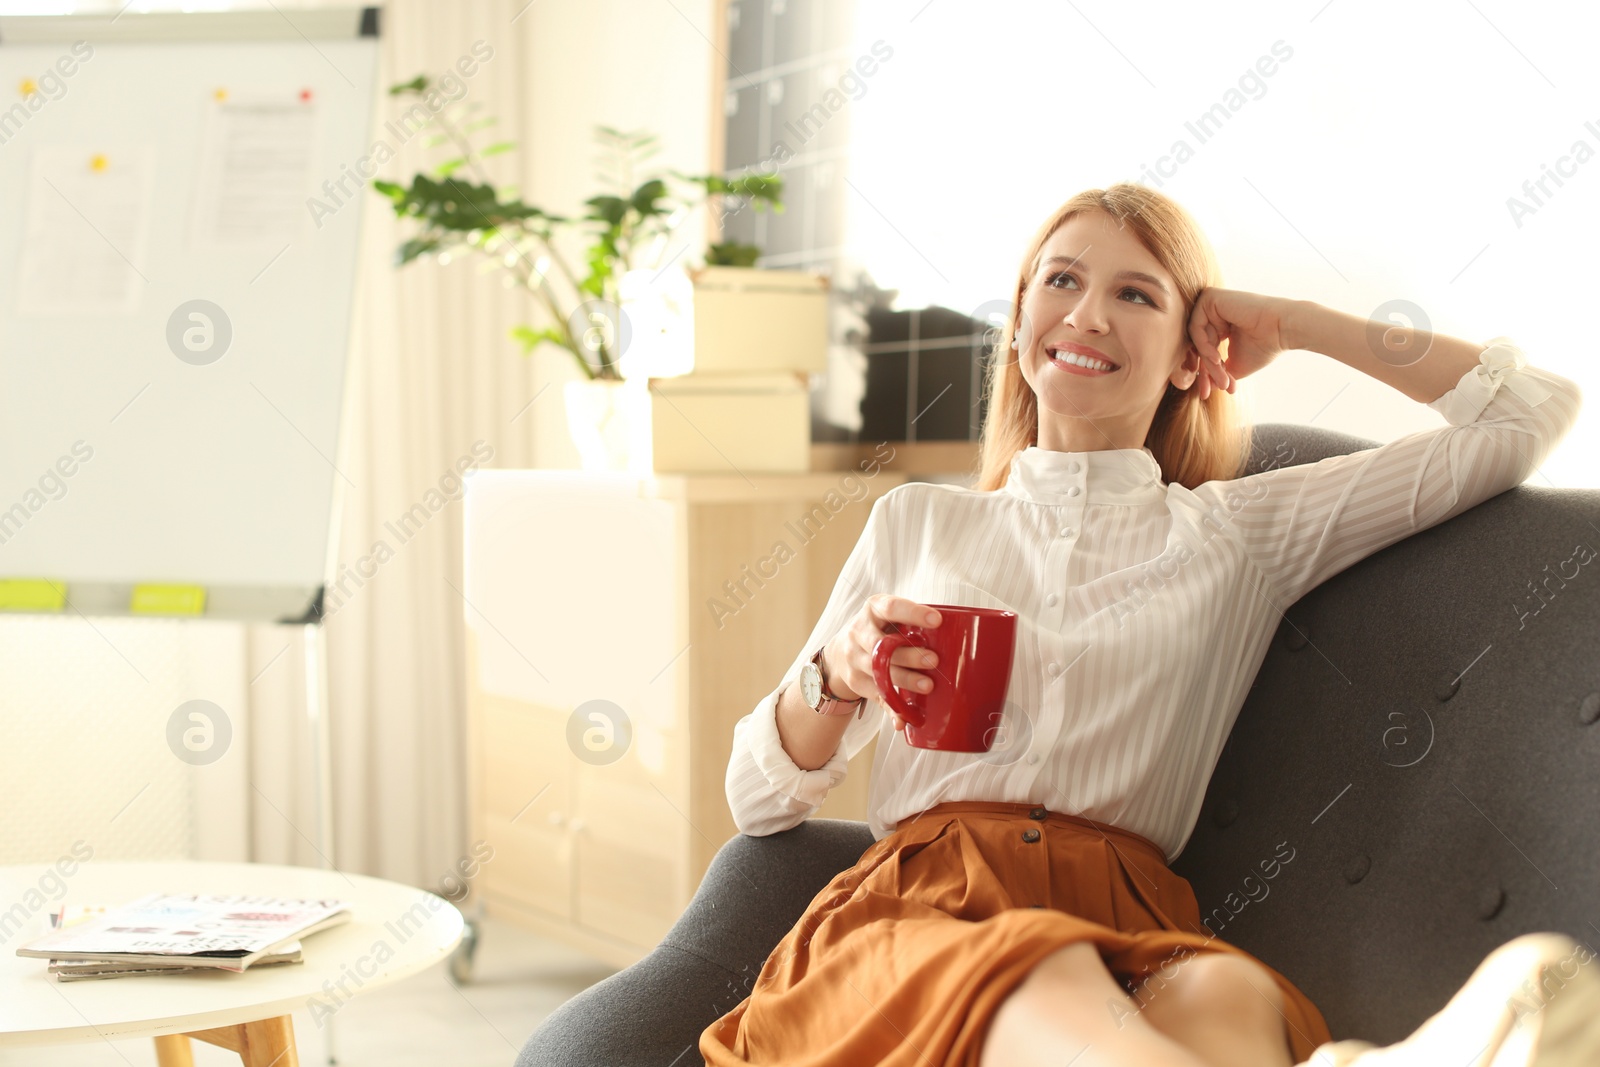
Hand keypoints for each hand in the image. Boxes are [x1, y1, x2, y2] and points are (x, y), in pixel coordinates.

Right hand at [826, 595, 941, 732]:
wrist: (839, 652)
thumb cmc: (876, 630)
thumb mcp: (886, 617)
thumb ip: (909, 621)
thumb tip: (952, 633)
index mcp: (872, 611)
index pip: (891, 608)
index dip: (913, 613)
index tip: (937, 620)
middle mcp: (859, 633)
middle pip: (882, 645)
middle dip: (909, 655)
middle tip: (934, 660)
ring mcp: (855, 659)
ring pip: (879, 673)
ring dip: (904, 680)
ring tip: (927, 685)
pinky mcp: (857, 682)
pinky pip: (876, 697)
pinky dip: (892, 709)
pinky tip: (903, 718)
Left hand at [1186, 288, 1299, 399]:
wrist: (1283, 330)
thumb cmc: (1264, 347)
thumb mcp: (1236, 365)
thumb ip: (1218, 372)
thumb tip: (1207, 386)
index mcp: (1221, 325)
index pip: (1204, 350)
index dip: (1205, 373)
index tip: (1207, 393)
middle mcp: (1215, 313)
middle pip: (1198, 345)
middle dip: (1205, 370)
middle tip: (1215, 388)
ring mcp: (1212, 304)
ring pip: (1196, 339)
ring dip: (1208, 361)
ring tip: (1222, 374)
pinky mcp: (1210, 297)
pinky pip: (1195, 326)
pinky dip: (1203, 345)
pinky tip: (1216, 358)